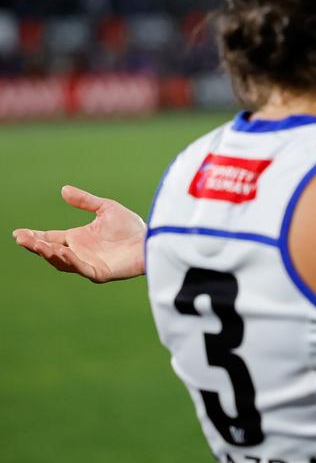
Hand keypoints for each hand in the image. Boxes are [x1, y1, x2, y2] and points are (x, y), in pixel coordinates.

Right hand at [12, 185, 146, 282]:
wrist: (151, 239)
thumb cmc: (131, 226)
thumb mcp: (106, 208)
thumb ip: (85, 201)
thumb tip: (63, 190)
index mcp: (78, 238)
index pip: (50, 238)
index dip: (34, 236)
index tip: (18, 233)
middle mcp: (80, 252)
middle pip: (51, 251)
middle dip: (35, 246)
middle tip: (21, 239)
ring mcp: (88, 264)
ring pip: (62, 262)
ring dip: (49, 254)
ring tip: (38, 245)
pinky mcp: (100, 273)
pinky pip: (81, 269)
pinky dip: (70, 261)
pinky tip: (61, 253)